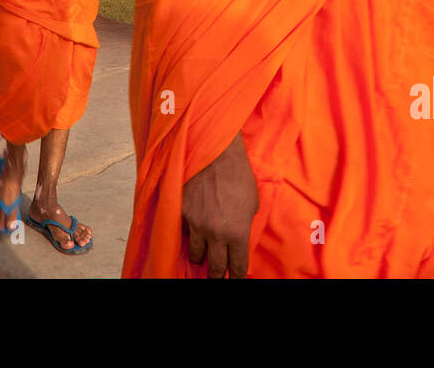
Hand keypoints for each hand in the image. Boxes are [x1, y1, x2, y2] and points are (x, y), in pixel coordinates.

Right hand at [182, 132, 258, 277]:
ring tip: (204, 257)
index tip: (236, 280)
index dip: (236, 277)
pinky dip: (190, 234)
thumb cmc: (238, 176)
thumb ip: (244, 226)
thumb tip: (239, 241)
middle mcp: (215, 234)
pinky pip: (186, 233)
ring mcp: (196, 225)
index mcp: (237, 233)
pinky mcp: (182, 213)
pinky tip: (195, 229)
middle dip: (217, 276)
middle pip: (215, 269)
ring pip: (196, 255)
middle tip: (218, 277)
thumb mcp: (251, 205)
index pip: (236, 268)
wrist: (215, 153)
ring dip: (201, 257)